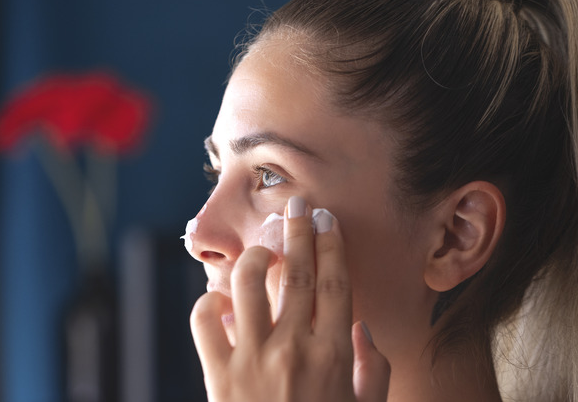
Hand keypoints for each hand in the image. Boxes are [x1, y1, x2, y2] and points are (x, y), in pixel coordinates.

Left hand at [190, 196, 390, 401]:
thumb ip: (372, 368)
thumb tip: (361, 326)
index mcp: (333, 354)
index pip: (335, 283)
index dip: (332, 245)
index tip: (327, 220)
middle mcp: (293, 348)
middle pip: (297, 272)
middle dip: (298, 231)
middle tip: (298, 204)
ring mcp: (252, 359)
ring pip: (249, 283)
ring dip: (255, 256)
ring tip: (262, 248)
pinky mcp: (217, 373)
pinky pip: (204, 320)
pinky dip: (208, 302)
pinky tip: (221, 299)